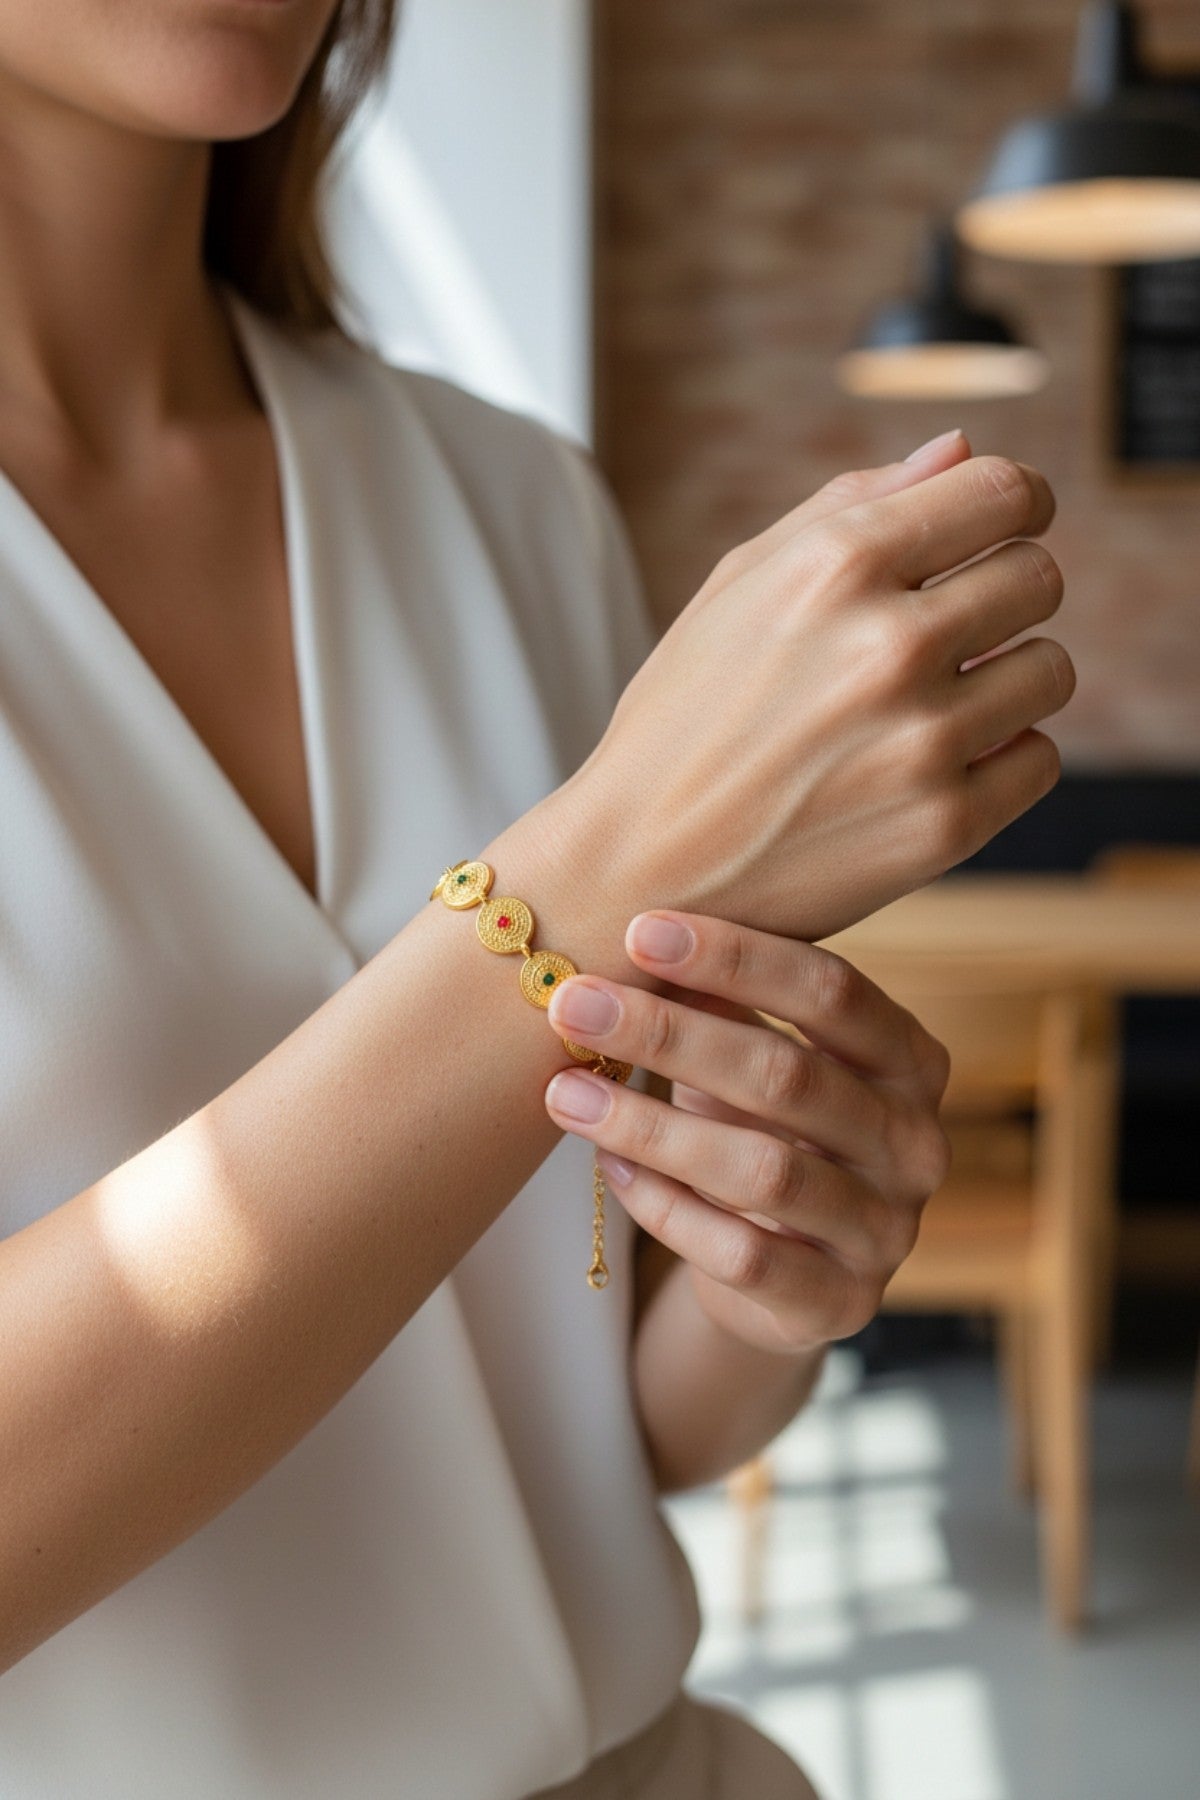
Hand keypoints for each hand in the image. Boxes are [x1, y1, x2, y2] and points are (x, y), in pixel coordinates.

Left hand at [543, 909, 950, 1355]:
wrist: (785, 1278)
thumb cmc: (766, 1133)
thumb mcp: (753, 1062)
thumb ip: (722, 1006)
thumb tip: (641, 933)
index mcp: (911, 1062)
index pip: (834, 992)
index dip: (738, 957)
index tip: (641, 930)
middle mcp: (916, 1145)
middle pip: (789, 1076)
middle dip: (671, 1034)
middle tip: (575, 1005)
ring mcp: (885, 1232)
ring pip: (763, 1170)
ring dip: (651, 1125)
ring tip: (564, 1092)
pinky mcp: (839, 1304)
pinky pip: (742, 1254)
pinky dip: (666, 1206)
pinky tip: (607, 1165)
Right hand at [547, 429, 1072, 942]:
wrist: (636, 866)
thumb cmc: (684, 717)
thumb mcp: (738, 586)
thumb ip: (853, 505)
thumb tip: (964, 450)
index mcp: (836, 564)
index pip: (1005, 493)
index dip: (1020, 503)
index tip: (1007, 527)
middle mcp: (889, 644)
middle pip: (1039, 577)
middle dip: (1006, 594)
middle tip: (954, 631)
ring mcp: (922, 740)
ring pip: (1050, 670)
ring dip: (1006, 679)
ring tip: (934, 703)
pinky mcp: (944, 827)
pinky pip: (1038, 759)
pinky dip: (1000, 758)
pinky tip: (935, 764)